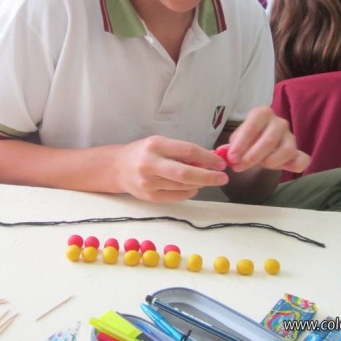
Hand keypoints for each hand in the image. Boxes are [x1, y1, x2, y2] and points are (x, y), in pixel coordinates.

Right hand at [113, 136, 227, 201]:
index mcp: (155, 145)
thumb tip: (209, 159)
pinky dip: (189, 192)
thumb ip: (181, 152)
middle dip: (208, 176)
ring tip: (206, 179)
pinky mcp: (149, 197)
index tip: (220, 163)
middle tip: (222, 178)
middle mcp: (150, 164)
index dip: (207, 158)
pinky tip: (193, 187)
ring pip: (183, 186)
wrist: (117, 168)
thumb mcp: (160, 144)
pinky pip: (177, 197)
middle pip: (186, 173)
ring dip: (200, 184)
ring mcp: (149, 182)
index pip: (188, 151)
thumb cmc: (142, 152)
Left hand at [220, 106, 309, 173]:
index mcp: (262, 114)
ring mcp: (291, 137)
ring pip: (287, 150)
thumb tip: (226, 155)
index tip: (232, 158)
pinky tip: (281, 168)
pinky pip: (302, 160)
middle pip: (269, 140)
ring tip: (259, 166)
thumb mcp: (237, 140)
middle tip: (239, 166)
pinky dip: (293, 166)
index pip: (252, 127)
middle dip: (252, 156)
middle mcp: (279, 122)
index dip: (241, 143)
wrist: (261, 143)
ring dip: (270, 162)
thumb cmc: (248, 139)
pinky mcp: (299, 151)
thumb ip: (232, 147)